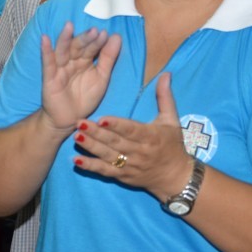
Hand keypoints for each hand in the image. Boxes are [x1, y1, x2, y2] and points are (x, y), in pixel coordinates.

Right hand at [39, 21, 121, 131]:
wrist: (69, 119)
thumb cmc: (85, 97)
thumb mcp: (101, 78)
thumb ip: (108, 58)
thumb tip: (117, 37)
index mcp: (84, 61)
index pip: (91, 48)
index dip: (97, 42)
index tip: (105, 34)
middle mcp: (71, 62)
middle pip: (77, 47)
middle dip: (85, 39)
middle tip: (94, 31)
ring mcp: (59, 68)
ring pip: (62, 51)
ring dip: (65, 39)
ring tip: (69, 26)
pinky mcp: (49, 78)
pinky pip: (48, 63)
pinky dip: (46, 51)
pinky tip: (45, 39)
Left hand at [72, 73, 194, 201]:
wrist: (175, 177)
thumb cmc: (172, 144)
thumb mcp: (172, 120)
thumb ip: (164, 97)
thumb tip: (166, 74)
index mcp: (150, 136)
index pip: (131, 130)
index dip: (116, 125)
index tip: (101, 118)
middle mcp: (139, 152)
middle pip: (115, 142)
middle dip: (96, 133)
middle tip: (79, 123)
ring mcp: (130, 166)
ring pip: (107, 156)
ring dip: (91, 147)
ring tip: (76, 136)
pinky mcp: (122, 176)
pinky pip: (105, 172)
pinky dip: (90, 166)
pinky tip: (76, 160)